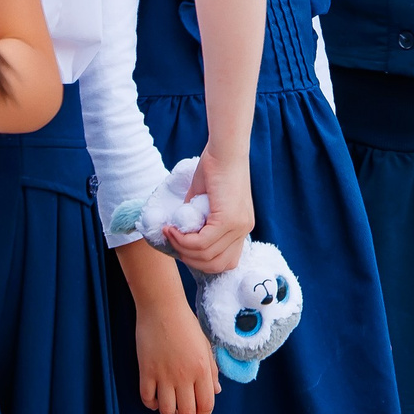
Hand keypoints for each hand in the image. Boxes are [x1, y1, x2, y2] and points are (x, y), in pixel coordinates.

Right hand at [124, 249, 218, 413]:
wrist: (162, 308)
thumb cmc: (186, 324)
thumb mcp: (205, 346)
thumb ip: (212, 370)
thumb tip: (216, 392)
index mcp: (203, 369)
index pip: (206, 404)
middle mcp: (185, 375)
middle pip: (186, 412)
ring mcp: (164, 375)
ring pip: (167, 410)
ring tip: (170, 413)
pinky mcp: (146, 371)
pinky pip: (147, 398)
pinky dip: (151, 405)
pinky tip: (154, 401)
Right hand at [170, 151, 251, 275]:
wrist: (224, 149)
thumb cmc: (214, 168)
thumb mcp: (204, 201)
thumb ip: (197, 220)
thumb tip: (180, 235)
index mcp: (241, 228)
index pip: (225, 262)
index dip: (200, 260)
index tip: (182, 245)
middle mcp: (244, 230)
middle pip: (215, 265)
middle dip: (189, 258)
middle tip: (172, 240)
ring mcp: (238, 226)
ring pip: (206, 255)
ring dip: (182, 247)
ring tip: (169, 232)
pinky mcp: (229, 219)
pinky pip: (202, 242)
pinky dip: (182, 239)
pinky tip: (172, 228)